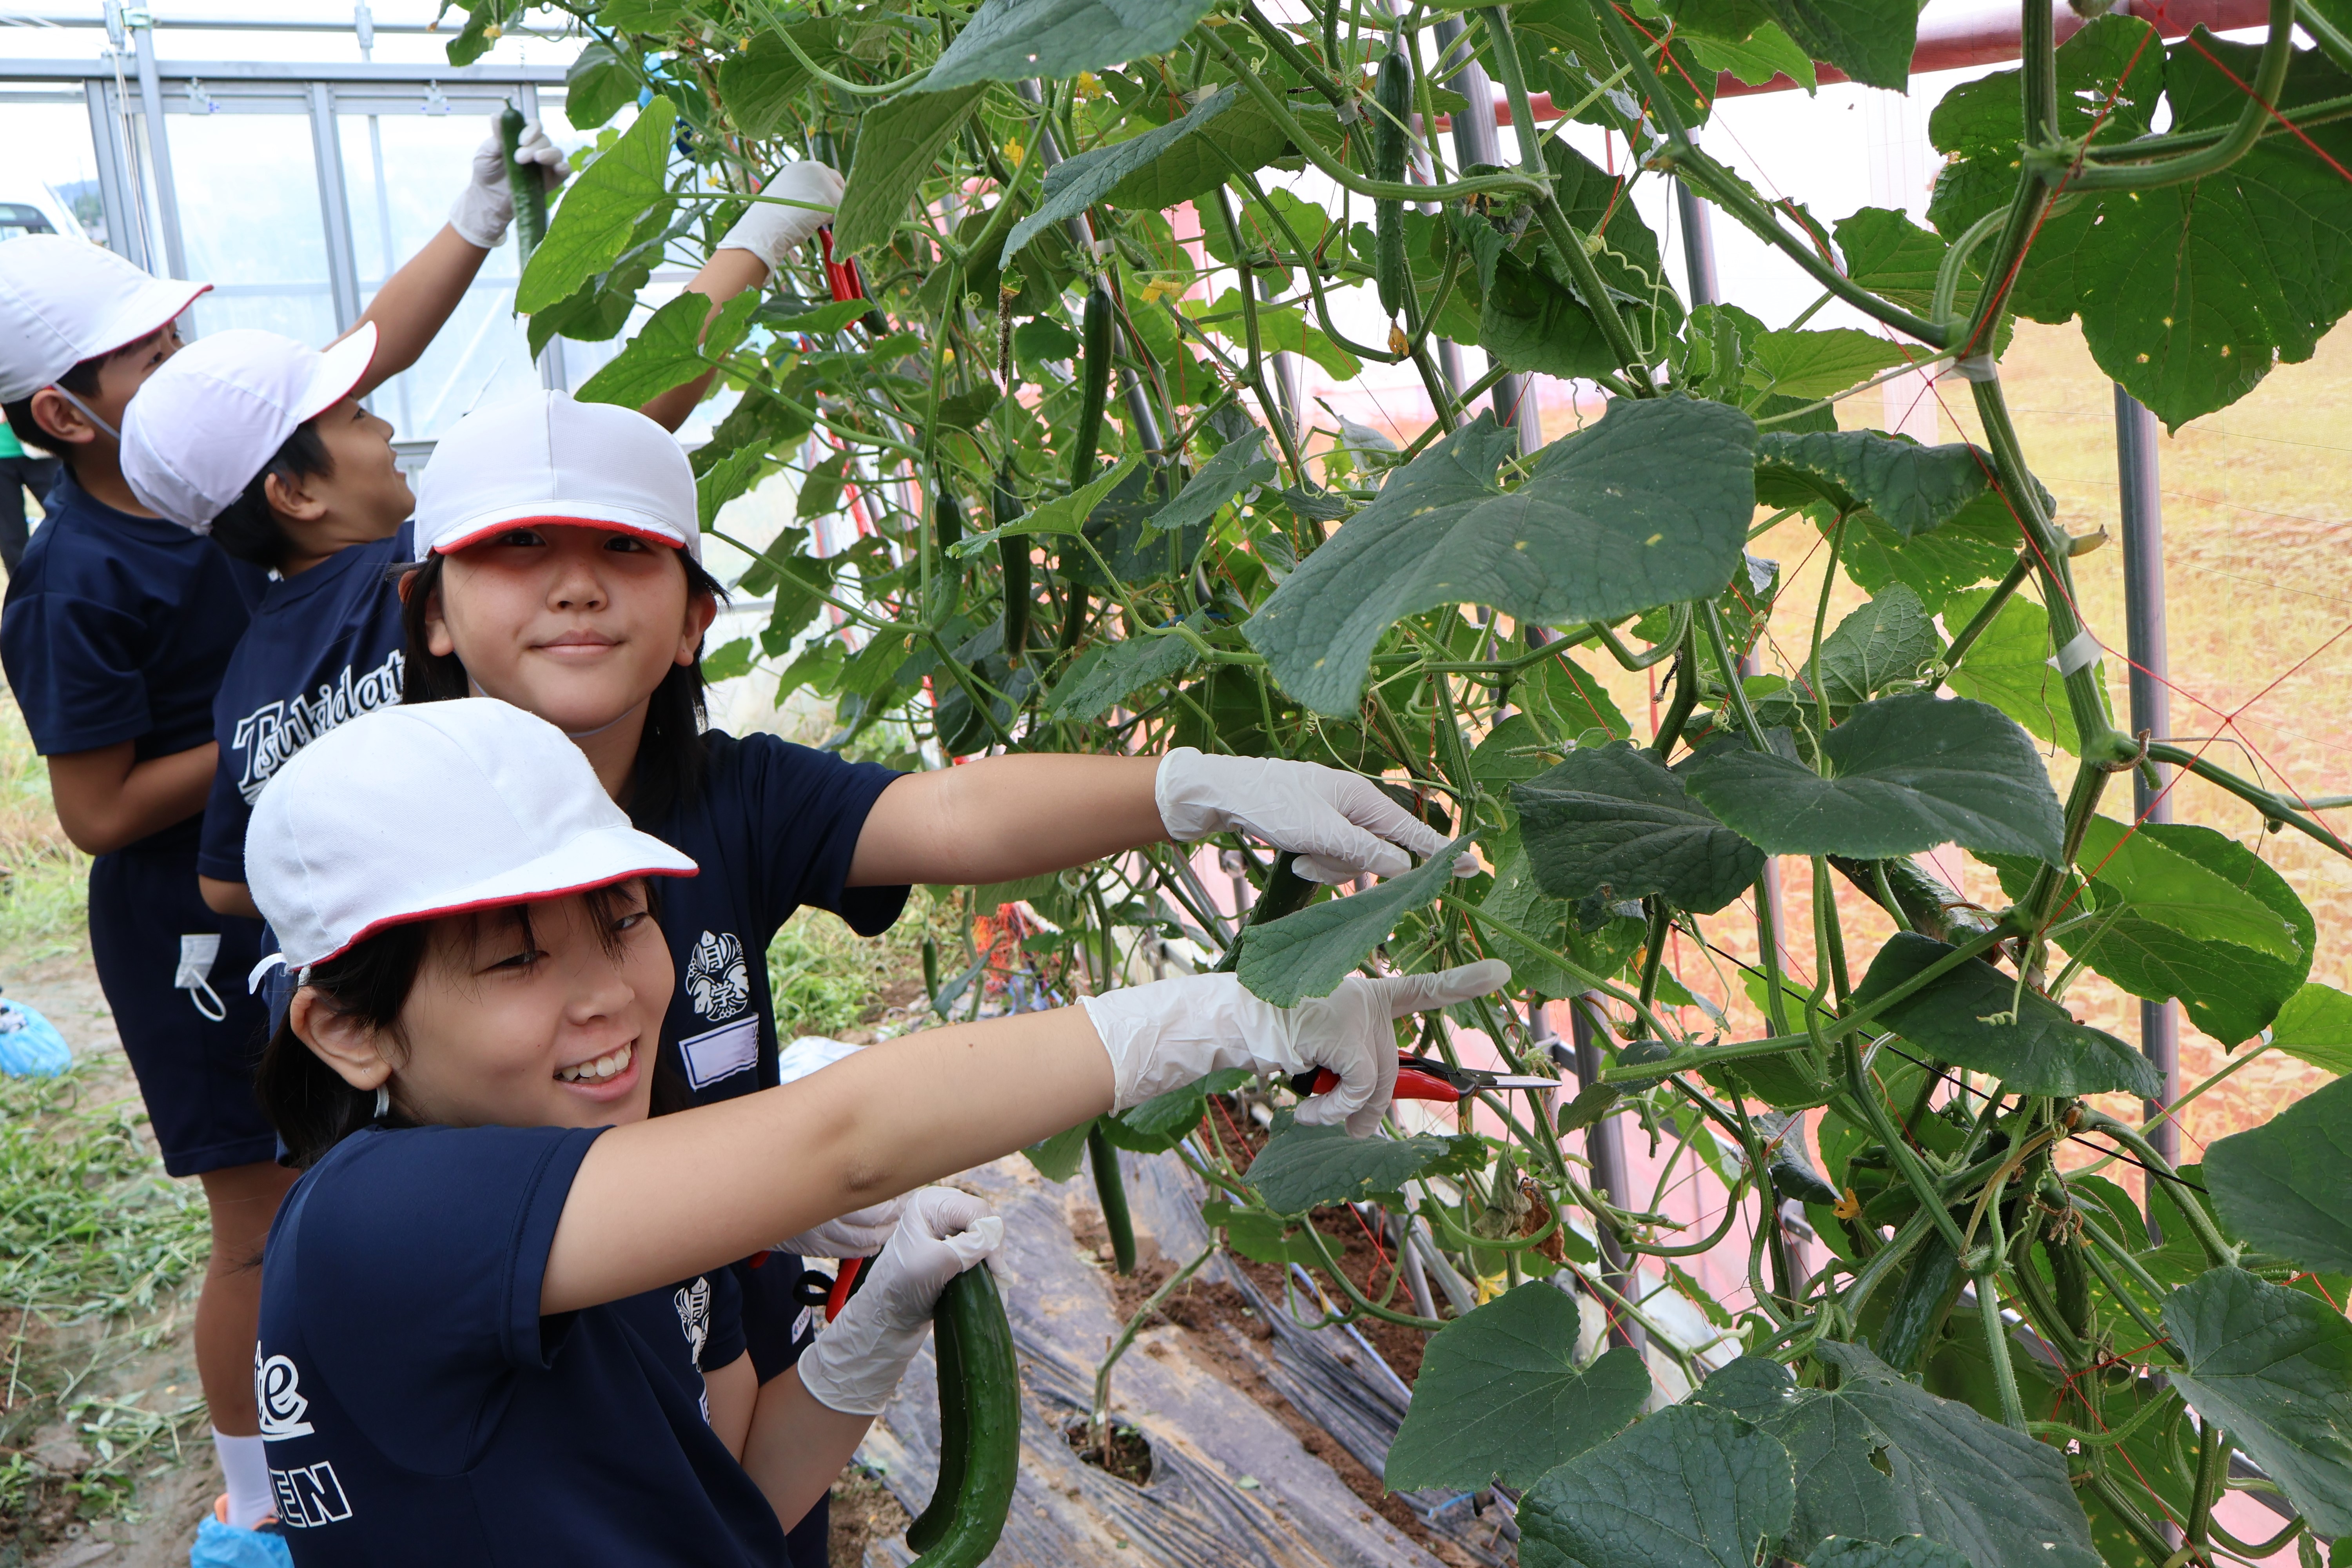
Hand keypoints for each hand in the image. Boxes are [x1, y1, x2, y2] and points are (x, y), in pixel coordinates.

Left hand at [449, 116, 572, 248]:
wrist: (490, 199)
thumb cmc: (487, 172)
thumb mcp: (487, 152)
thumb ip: (497, 136)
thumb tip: (497, 116)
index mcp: (521, 138)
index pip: (533, 126)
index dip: (531, 130)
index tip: (521, 141)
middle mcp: (536, 148)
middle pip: (545, 139)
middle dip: (534, 146)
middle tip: (519, 158)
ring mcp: (545, 164)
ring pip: (556, 152)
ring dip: (549, 154)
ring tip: (537, 160)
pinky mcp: (552, 180)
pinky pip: (565, 171)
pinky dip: (564, 167)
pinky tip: (558, 168)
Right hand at [717, 161, 846, 280]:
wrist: (766, 226)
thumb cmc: (771, 220)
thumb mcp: (787, 199)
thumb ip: (803, 194)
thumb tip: (818, 202)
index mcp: (796, 168)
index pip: (821, 173)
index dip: (825, 188)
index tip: (824, 202)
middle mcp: (810, 166)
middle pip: (835, 178)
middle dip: (835, 194)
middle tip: (831, 212)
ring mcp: (821, 178)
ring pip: (839, 194)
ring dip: (831, 208)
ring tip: (813, 220)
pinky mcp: (830, 192)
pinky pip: (841, 207)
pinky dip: (832, 218)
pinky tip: (816, 223)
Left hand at [793, 1188, 1002, 1415]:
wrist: (889, 1317)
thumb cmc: (902, 1287)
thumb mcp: (934, 1263)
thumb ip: (966, 1246)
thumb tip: (994, 1232)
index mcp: (929, 1205)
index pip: (975, 1210)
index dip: (989, 1237)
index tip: (993, 1268)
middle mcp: (939, 1210)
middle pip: (984, 1220)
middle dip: (992, 1248)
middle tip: (997, 1277)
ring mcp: (946, 1229)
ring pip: (986, 1235)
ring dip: (992, 1258)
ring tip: (996, 1283)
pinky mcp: (953, 1247)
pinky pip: (981, 1248)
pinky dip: (987, 1264)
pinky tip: (991, 1280)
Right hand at [1080, 961, 1510, 1136]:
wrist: (1225, 1026)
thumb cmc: (1267, 1041)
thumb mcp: (1321, 1060)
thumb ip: (1353, 1080)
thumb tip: (1370, 1125)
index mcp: (1361, 995)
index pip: (1418, 991)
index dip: (1460, 985)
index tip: (1501, 973)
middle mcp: (1364, 994)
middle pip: (1393, 1066)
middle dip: (1370, 1106)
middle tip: (1334, 1121)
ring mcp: (1355, 1008)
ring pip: (1378, 1081)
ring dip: (1346, 1111)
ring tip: (1311, 1111)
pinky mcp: (1343, 1029)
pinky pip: (1360, 1088)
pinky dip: (1334, 1110)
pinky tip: (1305, 1109)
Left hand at [1155, 748, 1476, 883]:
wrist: (1222, 795)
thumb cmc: (1271, 803)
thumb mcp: (1321, 831)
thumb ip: (1364, 850)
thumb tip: (1404, 867)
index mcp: (1362, 797)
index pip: (1411, 829)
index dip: (1440, 851)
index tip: (1472, 866)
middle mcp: (1354, 806)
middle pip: (1379, 852)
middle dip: (1350, 865)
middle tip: (1314, 859)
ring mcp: (1336, 818)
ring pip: (1354, 860)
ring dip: (1329, 866)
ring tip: (1299, 856)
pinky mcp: (1318, 829)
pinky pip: (1333, 857)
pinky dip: (1316, 862)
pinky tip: (1295, 856)